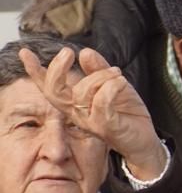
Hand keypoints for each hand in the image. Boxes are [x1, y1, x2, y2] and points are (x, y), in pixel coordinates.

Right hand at [21, 46, 165, 177]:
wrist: (145, 140)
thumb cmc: (127, 113)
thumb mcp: (113, 85)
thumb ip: (98, 69)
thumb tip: (84, 52)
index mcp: (74, 103)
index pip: (49, 87)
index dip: (35, 71)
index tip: (25, 53)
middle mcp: (77, 113)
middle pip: (54, 92)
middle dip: (57, 69)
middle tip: (69, 52)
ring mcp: (89, 122)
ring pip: (82, 93)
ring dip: (100, 75)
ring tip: (117, 72)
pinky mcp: (106, 127)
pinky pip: (101, 103)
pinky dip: (111, 87)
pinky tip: (121, 82)